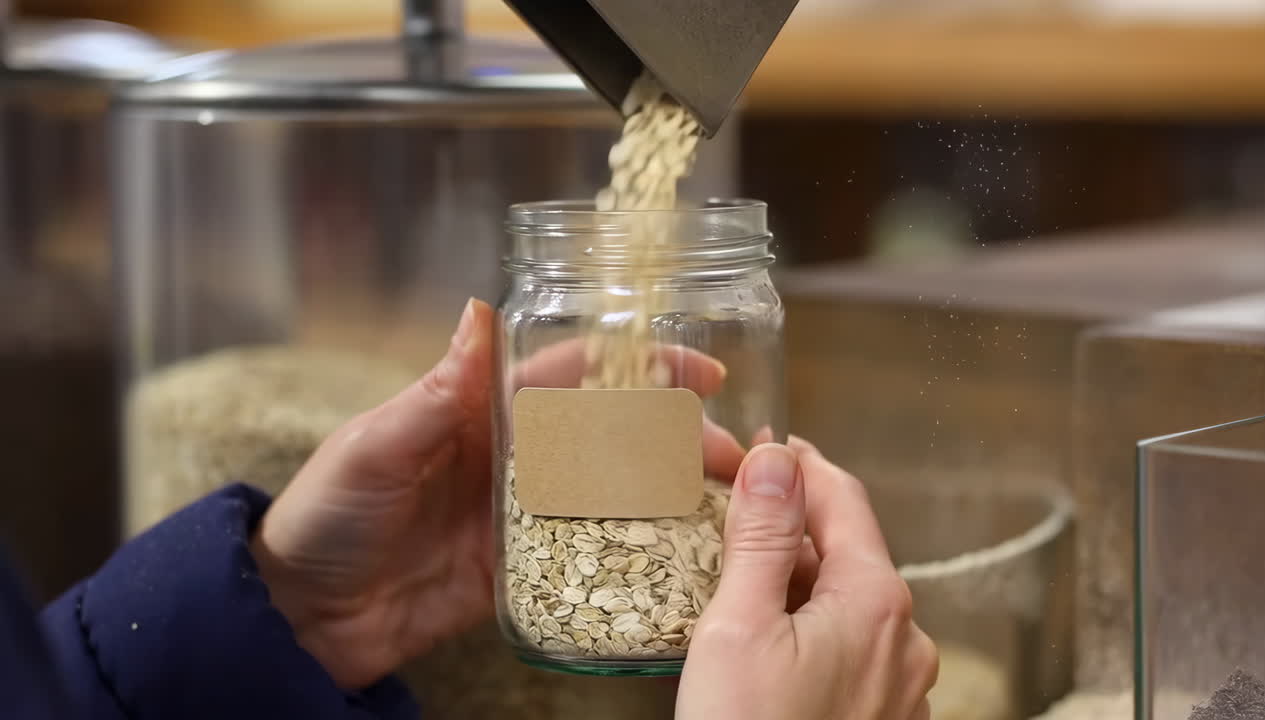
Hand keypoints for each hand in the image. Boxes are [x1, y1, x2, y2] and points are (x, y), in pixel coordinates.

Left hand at [251, 299, 735, 688]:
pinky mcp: (523, 572)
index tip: (700, 367)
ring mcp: (522, 515)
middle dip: (673, 435)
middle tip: (733, 452)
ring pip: (610, 493)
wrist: (302, 615)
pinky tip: (678, 557)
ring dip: (666, 493)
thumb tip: (478, 313)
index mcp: (478, 412)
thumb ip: (432, 393)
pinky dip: (632, 555)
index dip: (636, 364)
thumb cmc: (324, 516)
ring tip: (726, 504)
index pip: (570, 374)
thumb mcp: (372, 447)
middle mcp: (512, 457)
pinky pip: (587, 557)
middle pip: (609, 433)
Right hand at [676, 438, 938, 719]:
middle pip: (842, 552)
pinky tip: (765, 643)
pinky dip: (808, 632)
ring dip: (795, 584)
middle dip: (785, 529)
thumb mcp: (739, 628)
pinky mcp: (881, 717)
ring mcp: (899, 686)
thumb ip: (761, 539)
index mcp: (876, 603)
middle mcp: (905, 641)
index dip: (793, 465)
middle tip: (725, 517)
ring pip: (843, 605)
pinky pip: (846, 651)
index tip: (755, 447)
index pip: (840, 498)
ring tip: (735, 586)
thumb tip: (774, 462)